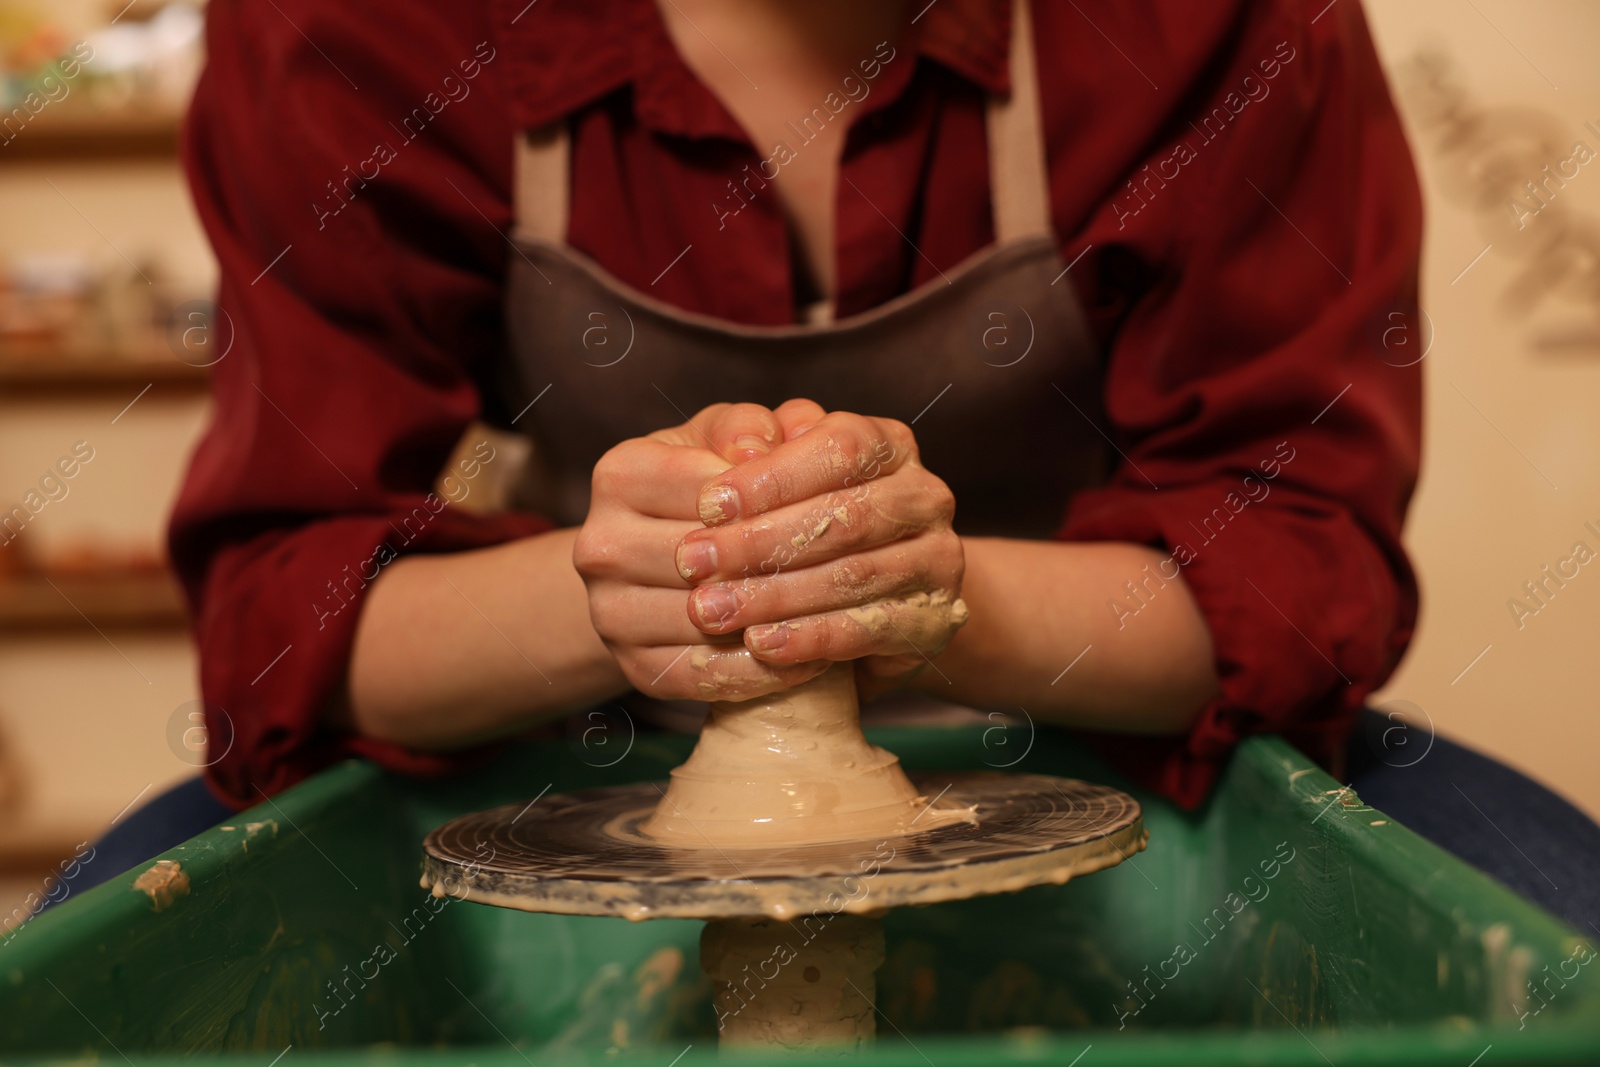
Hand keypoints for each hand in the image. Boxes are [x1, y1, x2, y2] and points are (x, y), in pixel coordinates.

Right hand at [573, 404, 830, 700]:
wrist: (663, 559)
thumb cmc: (711, 483)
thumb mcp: (726, 441)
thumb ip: (749, 429)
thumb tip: (767, 444)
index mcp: (619, 473)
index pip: (707, 488)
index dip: (772, 499)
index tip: (833, 505)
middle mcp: (599, 543)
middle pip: (703, 559)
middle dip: (776, 563)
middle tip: (851, 567)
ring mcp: (608, 612)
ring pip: (704, 620)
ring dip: (774, 622)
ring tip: (840, 614)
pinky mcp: (633, 667)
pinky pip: (704, 676)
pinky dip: (761, 672)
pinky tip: (811, 658)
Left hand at [676, 402, 966, 696]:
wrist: (868, 597)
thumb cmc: (799, 515)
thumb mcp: (770, 468)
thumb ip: (752, 440)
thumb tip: (742, 446)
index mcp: (889, 445)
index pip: (839, 448)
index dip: (772, 477)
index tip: (708, 505)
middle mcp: (924, 496)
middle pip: (845, 516)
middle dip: (760, 542)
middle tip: (693, 563)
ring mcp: (937, 560)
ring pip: (854, 577)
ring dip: (774, 596)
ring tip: (711, 610)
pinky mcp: (932, 622)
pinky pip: (868, 631)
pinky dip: (810, 639)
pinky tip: (760, 644)